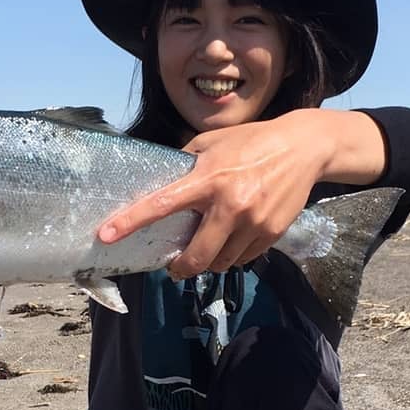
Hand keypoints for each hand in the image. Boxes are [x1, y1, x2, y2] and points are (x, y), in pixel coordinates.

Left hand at [98, 112, 327, 278]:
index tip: (106, 235)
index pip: (161, 204)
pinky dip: (233, 255)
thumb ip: (187, 163)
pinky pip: (243, 258)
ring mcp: (253, 223)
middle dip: (180, 268)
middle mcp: (230, 204)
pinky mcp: (271, 234)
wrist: (303, 148)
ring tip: (210, 246)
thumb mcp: (213, 143)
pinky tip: (235, 238)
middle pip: (195, 257)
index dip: (131, 222)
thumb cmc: (252, 141)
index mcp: (208, 178)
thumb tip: (161, 181)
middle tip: (174, 267)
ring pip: (220, 262)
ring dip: (209, 261)